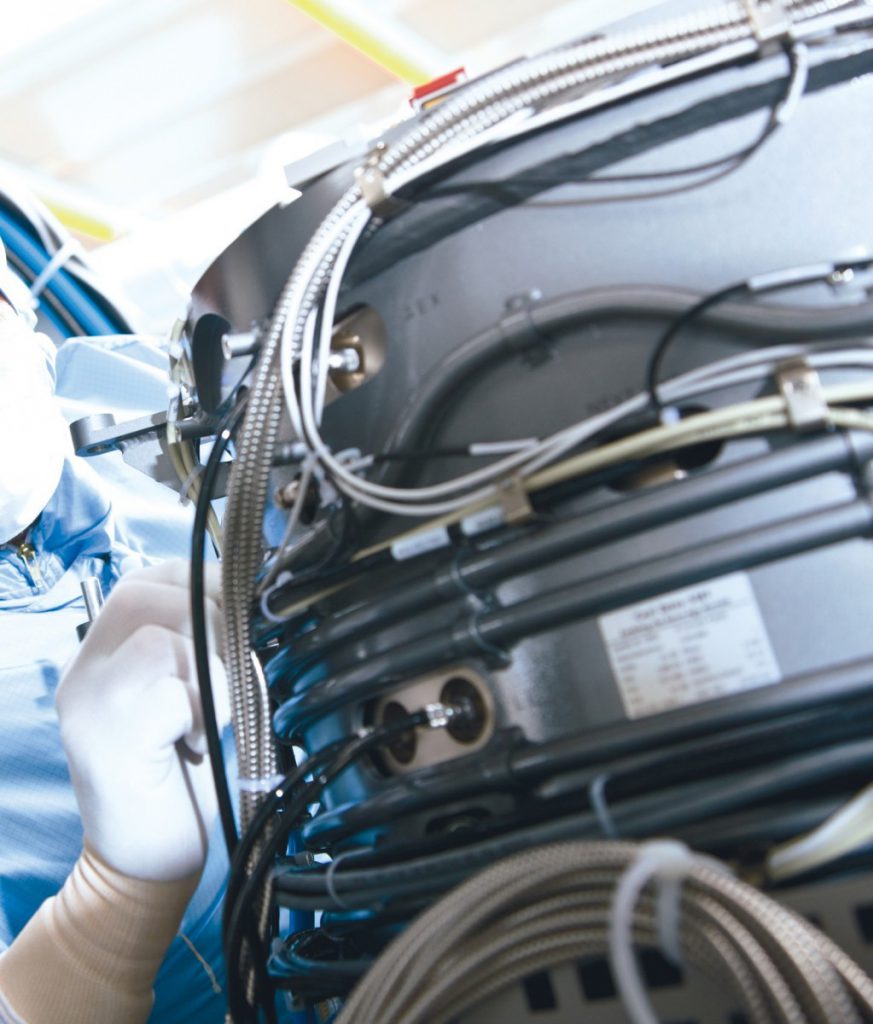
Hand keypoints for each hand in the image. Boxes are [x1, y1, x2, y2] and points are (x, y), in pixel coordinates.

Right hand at [56, 559, 228, 881]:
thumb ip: (197, 647)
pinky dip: (203, 709)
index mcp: (99, 657)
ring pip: (164, 637)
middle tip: (228, 668)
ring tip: (207, 717)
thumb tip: (249, 600)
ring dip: (210, 671)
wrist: (143, 865)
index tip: (234, 607)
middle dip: (208, 619)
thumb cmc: (178, 779)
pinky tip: (195, 742)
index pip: (140, 581)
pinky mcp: (107, 737)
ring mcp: (88, 704)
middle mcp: (82, 673)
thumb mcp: (185, 697)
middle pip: (145, 595)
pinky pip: (173, 688)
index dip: (196, 580)